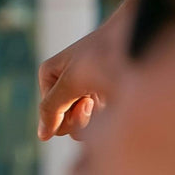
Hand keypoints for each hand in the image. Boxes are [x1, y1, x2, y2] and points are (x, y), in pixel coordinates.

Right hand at [38, 5, 127, 140]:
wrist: (132, 38)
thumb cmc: (102, 53)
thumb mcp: (73, 80)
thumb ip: (52, 107)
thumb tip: (42, 136)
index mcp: (49, 77)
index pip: (51, 118)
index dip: (69, 116)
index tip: (86, 101)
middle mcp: (63, 86)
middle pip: (65, 125)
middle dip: (81, 119)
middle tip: (94, 101)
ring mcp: (81, 93)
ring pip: (81, 128)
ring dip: (94, 118)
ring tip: (104, 98)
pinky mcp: (99, 99)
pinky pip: (96, 122)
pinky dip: (105, 116)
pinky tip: (113, 99)